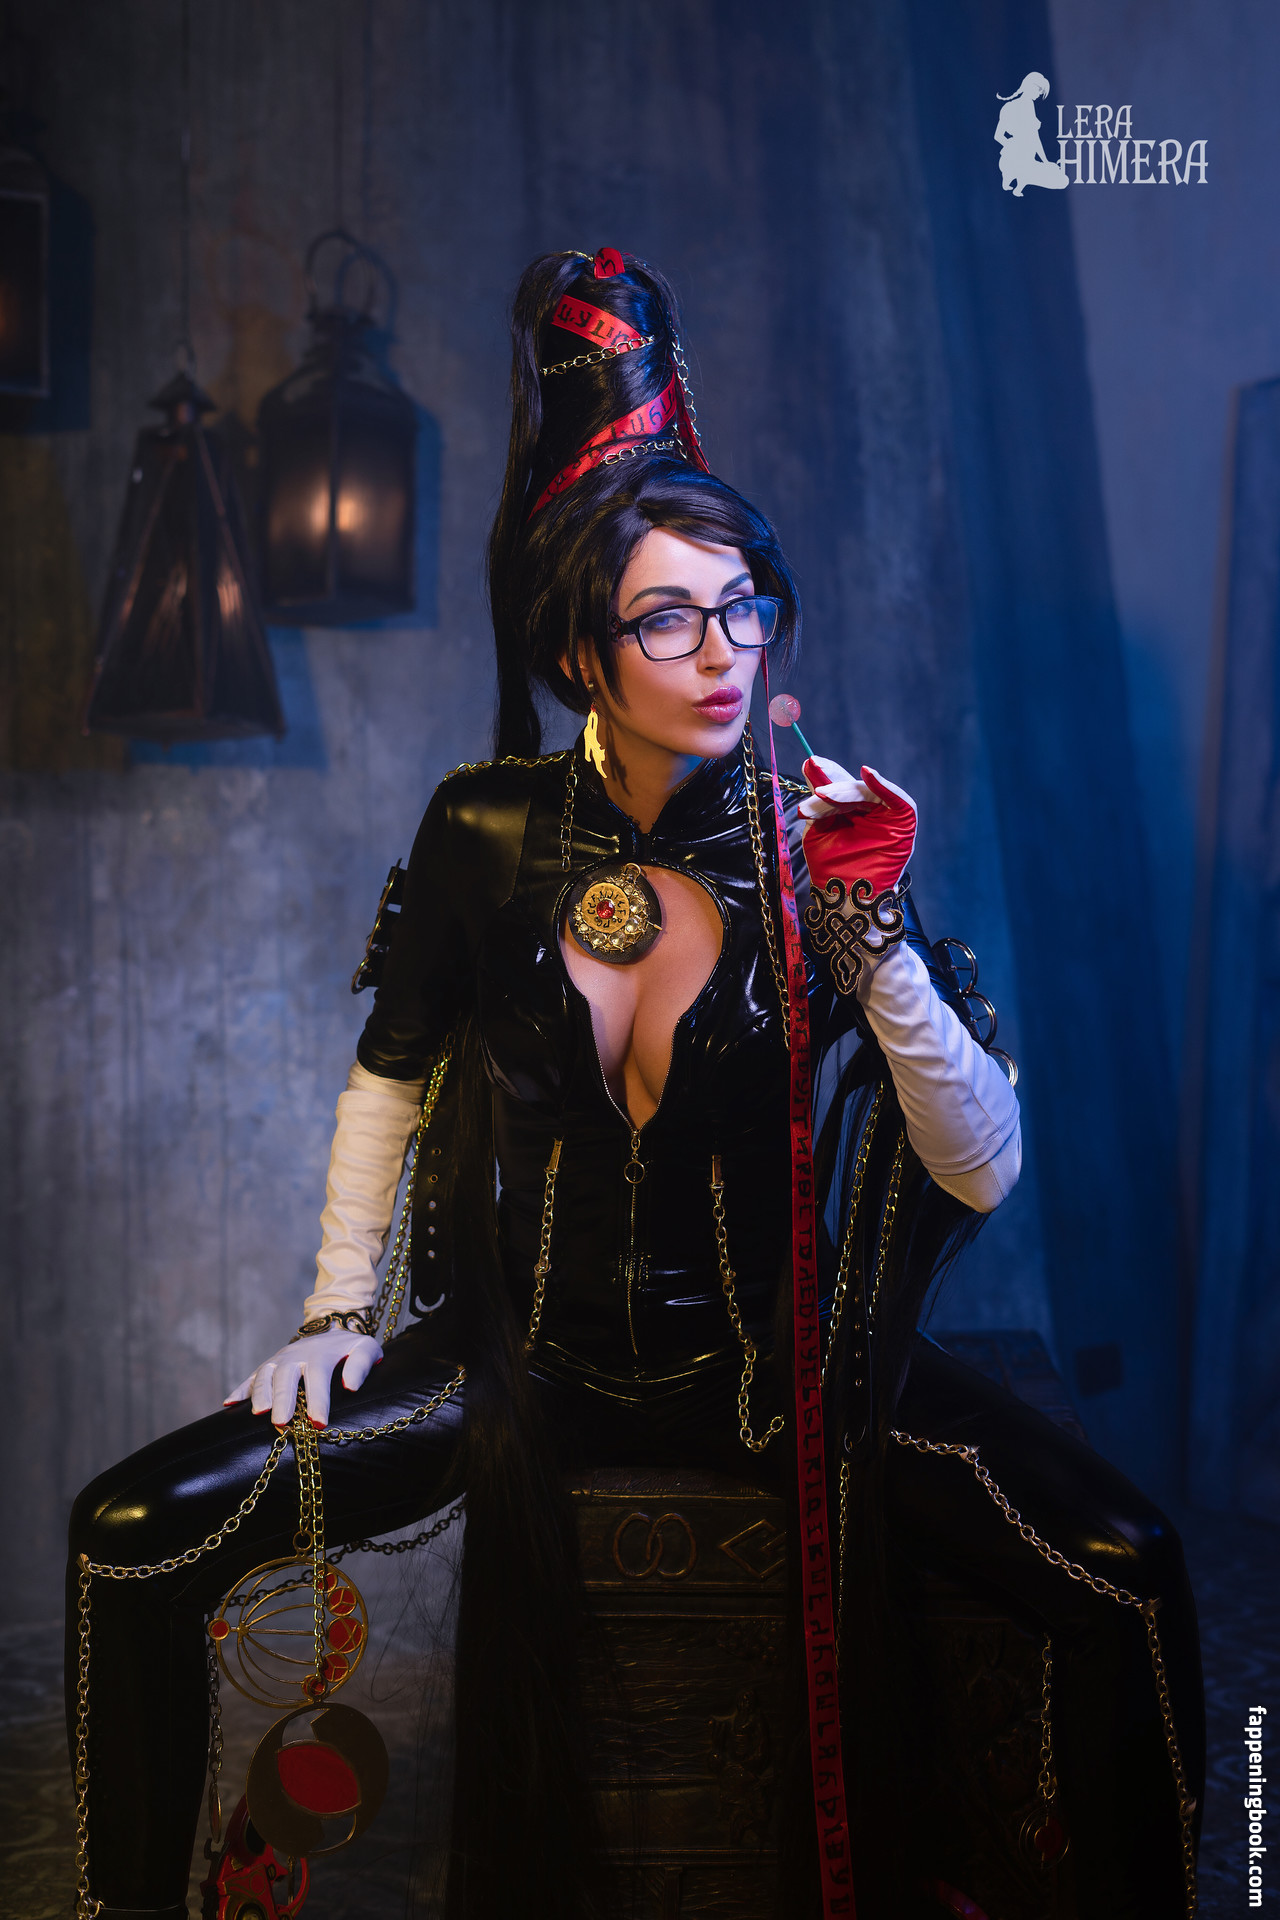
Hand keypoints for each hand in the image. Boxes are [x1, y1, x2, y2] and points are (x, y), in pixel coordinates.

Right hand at [224, 1329, 382, 1428]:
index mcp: (320, 1354)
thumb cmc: (350, 1347)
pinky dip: (240, 1388)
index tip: (318, 1423)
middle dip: (283, 1400)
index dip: (317, 1402)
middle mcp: (296, 1355)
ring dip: (260, 1393)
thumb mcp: (365, 1348)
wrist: (332, 1327)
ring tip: (258, 1413)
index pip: (317, 1378)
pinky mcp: (269, 1365)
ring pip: (266, 1374)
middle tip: (281, 1422)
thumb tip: (351, 1387)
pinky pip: (251, 1376)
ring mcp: (279, 1359)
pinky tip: (229, 1403)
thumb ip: (361, 1365)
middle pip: (286, 1377)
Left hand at [799, 757, 916, 895]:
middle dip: (830, 782)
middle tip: (813, 774)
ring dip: (841, 791)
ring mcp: (888, 812)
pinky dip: (880, 784)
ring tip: (821, 794)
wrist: (847, 898)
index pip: (838, 787)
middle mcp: (871, 808)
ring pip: (864, 793)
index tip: (808, 763)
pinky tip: (866, 773)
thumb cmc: (832, 868)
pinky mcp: (904, 817)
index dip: (825, 775)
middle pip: (850, 788)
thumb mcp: (820, 829)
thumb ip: (819, 802)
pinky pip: (894, 796)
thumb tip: (811, 765)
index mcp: (852, 810)